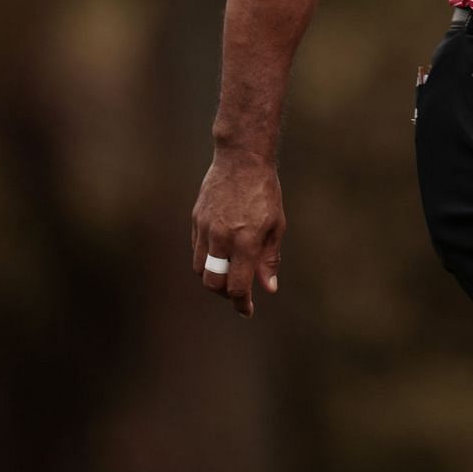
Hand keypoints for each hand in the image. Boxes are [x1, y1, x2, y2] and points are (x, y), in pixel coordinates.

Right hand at [190, 147, 284, 316]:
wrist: (242, 160)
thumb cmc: (265, 192)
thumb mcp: (276, 225)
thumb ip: (269, 258)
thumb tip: (268, 288)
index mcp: (246, 240)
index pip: (238, 285)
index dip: (242, 303)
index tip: (247, 311)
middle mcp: (222, 238)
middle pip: (214, 283)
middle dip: (226, 294)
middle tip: (239, 293)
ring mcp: (205, 229)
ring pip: (201, 269)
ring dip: (214, 278)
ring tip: (230, 274)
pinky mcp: (195, 220)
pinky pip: (196, 250)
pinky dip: (207, 260)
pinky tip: (220, 255)